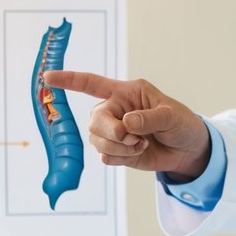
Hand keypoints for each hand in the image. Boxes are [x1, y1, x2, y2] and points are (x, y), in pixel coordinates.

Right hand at [42, 70, 211, 180]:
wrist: (187, 150)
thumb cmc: (181, 124)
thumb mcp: (171, 116)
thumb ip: (149, 117)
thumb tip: (127, 123)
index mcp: (125, 92)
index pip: (92, 84)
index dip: (69, 80)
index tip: (47, 77)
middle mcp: (115, 110)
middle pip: (94, 120)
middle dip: (111, 132)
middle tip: (132, 137)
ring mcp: (113, 133)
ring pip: (96, 141)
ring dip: (119, 147)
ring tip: (141, 144)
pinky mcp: (116, 152)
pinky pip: (105, 157)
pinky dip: (120, 157)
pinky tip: (137, 151)